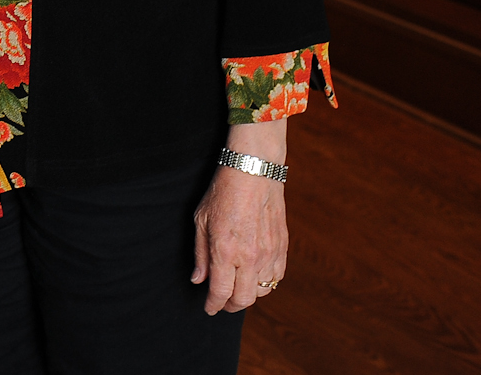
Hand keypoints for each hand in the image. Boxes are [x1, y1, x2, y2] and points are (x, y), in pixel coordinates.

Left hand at [192, 122, 289, 314]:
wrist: (254, 171)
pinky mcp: (282, 247)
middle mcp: (249, 257)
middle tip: (222, 302)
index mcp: (225, 251)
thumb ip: (201, 254)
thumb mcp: (201, 220)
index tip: (209, 308)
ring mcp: (269, 253)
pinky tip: (255, 275)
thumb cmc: (222, 192)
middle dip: (230, 306)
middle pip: (244, 300)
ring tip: (237, 287)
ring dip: (249, 295)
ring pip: (262, 291)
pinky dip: (266, 282)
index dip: (213, 305)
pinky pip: (277, 277)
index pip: (220, 292)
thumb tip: (198, 279)